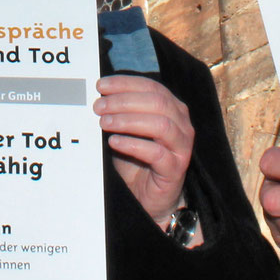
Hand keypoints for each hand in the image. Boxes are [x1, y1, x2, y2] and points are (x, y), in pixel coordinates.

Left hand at [94, 75, 194, 229]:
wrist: (145, 196)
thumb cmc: (135, 159)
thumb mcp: (124, 131)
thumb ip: (118, 112)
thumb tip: (97, 96)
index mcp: (171, 108)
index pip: (151, 87)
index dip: (125, 84)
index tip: (100, 86)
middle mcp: (181, 124)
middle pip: (157, 102)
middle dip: (124, 101)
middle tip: (99, 106)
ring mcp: (181, 147)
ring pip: (161, 125)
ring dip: (128, 120)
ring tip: (104, 123)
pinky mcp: (176, 169)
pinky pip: (157, 153)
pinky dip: (133, 145)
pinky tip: (114, 142)